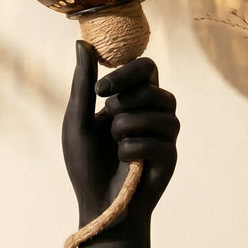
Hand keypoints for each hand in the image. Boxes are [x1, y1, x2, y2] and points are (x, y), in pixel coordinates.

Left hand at [63, 40, 178, 226]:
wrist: (97, 204)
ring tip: (114, 143)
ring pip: (160, 112)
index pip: (145, 67)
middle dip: (124, 103)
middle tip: (107, 121)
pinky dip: (132, 150)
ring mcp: (165, 134)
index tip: (100, 91)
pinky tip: (123, 161)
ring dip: (126, 127)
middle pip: (155, 88)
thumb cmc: (86, 162)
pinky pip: (158, 141)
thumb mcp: (77, 119)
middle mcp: (155, 112)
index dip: (127, 73)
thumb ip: (83, 83)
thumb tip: (81, 42)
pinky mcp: (170, 157)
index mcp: (134, 98)